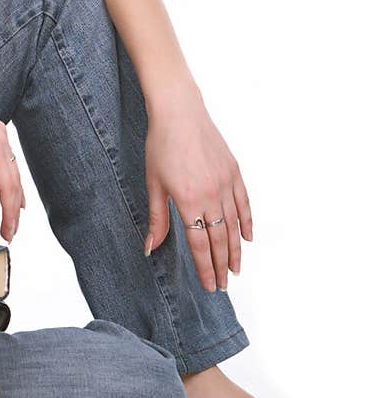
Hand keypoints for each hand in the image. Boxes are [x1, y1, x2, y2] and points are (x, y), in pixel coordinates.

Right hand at [0, 84, 25, 242]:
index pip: (8, 166)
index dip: (14, 187)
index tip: (18, 204)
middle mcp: (0, 137)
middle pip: (14, 178)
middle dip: (15, 205)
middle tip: (13, 225)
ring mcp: (0, 144)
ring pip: (13, 186)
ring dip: (12, 212)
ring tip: (9, 231)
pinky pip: (7, 187)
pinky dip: (8, 208)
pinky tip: (9, 221)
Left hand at [143, 92, 252, 291]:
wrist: (180, 112)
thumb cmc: (161, 146)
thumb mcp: (154, 183)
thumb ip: (157, 219)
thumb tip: (150, 249)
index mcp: (188, 201)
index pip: (199, 244)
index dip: (205, 268)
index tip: (209, 285)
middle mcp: (211, 195)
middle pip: (220, 240)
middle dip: (221, 266)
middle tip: (223, 286)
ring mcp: (226, 183)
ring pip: (234, 225)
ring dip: (236, 250)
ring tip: (236, 270)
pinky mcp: (234, 171)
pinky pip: (244, 203)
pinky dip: (247, 222)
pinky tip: (248, 239)